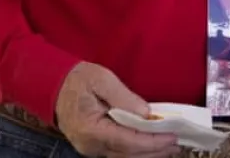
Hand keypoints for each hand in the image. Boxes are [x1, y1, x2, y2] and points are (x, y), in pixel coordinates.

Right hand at [54, 62, 178, 157]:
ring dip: (148, 154)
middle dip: (154, 151)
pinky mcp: (94, 147)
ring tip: (169, 147)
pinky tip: (151, 146)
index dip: (152, 141)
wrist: (53, 86)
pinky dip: (137, 151)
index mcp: (91, 129)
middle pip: (128, 155)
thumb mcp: (100, 79)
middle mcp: (91, 146)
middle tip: (177, 144)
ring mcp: (91, 149)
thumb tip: (146, 113)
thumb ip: (123, 96)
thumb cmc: (77, 80)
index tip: (172, 136)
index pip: (127, 141)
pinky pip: (119, 154)